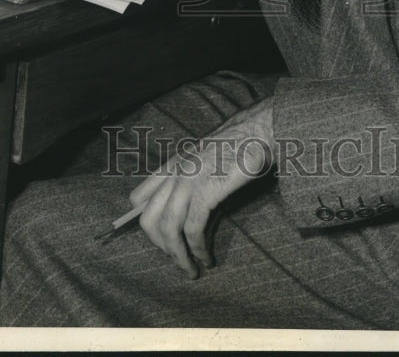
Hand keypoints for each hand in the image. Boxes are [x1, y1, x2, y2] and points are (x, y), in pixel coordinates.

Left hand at [129, 97, 274, 277]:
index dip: (147, 224)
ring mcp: (188, 180)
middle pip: (149, 219)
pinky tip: (207, 258)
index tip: (161, 241)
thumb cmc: (238, 145)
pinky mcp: (207, 190)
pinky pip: (193, 229)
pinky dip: (198, 249)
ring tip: (191, 270)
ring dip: (178, 256)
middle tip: (177, 259)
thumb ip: (192, 185)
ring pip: (168, 228)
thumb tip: (192, 221)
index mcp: (171, 164)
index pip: (139, 198)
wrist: (260, 130)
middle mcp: (174, 172)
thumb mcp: (205, 161)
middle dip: (160, 247)